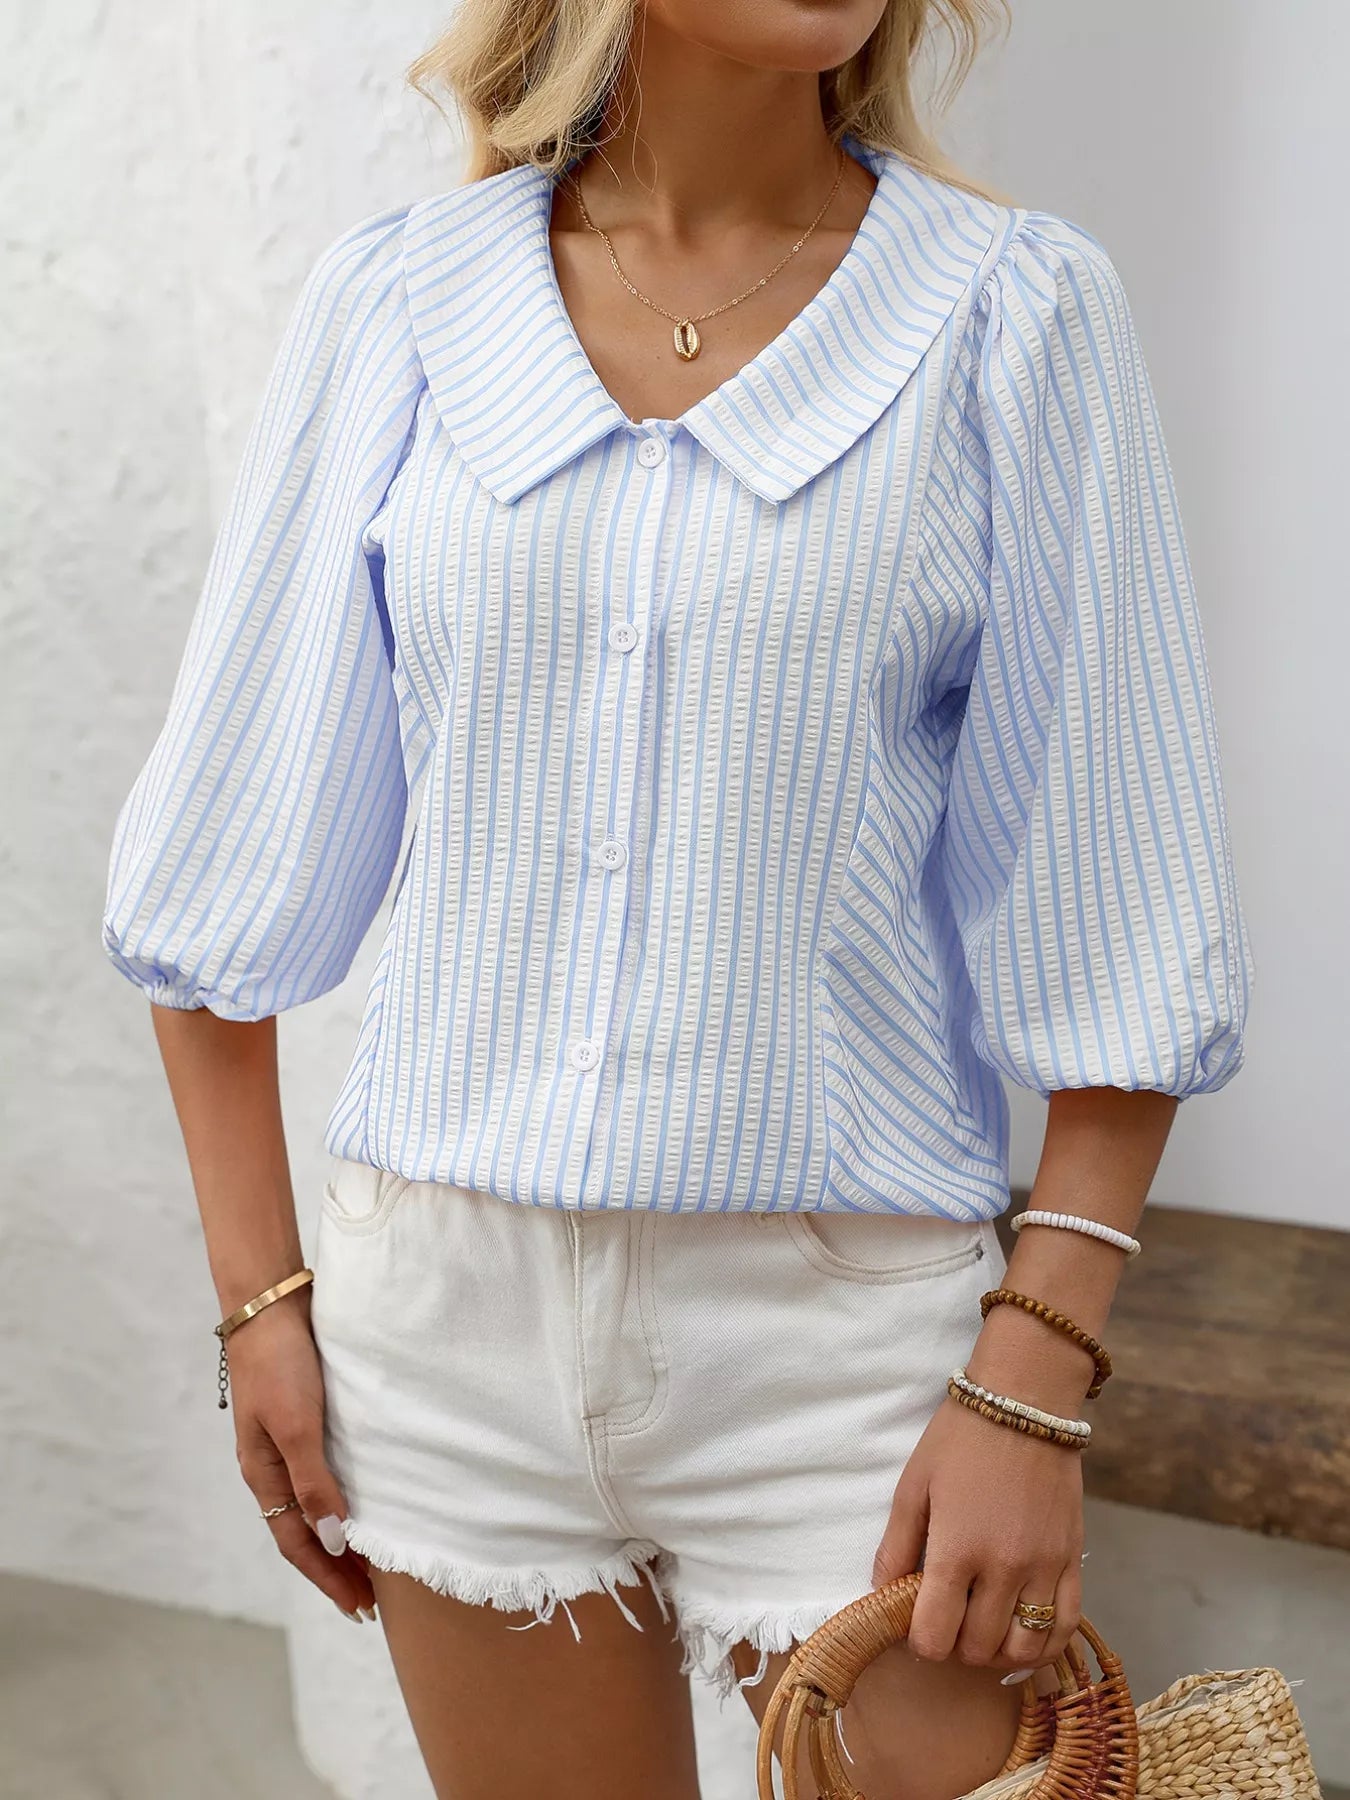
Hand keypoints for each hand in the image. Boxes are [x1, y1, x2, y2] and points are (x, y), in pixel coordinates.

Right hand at [226, 1296, 376, 1620]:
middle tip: (373, 1599)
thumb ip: (313, 1483)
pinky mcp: (307, 1418)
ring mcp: (289, 1442)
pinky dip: (345, 1496)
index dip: (329, 1579)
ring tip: (374, 1559)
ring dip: (342, 1536)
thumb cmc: (280, 1363)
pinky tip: (368, 1497)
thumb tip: (333, 1542)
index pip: (298, 1544)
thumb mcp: (297, 1427)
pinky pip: (326, 1472)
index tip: (361, 1610)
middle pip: (306, 1532)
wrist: (271, 1302)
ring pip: (316, 1504)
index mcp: (263, 1474)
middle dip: (337, 1568)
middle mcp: (273, 1466)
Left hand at [872, 1394, 1083, 1670]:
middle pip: (977, 1649)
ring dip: (998, 1651)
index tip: (916, 1621)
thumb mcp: (913, 1485)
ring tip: (982, 1627)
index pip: (935, 1636)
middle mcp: (1003, 1568)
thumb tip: (883, 1595)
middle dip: (954, 1644)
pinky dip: (1044, 1645)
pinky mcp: (1072, 1560)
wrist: (1024, 1402)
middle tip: (946, 1617)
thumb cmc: (960, 1439)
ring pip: (1024, 1650)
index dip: (919, 1640)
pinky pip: (1066, 1627)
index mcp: (956, 1550)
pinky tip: (1023, 1631)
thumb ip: (895, 1546)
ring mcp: (1044, 1568)